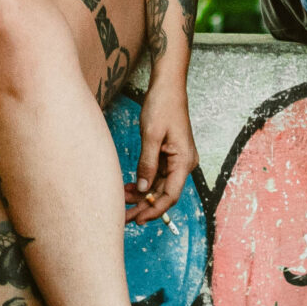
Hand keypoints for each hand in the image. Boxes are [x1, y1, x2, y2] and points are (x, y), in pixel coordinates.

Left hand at [126, 74, 197, 223]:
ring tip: (122, 202)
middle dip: (144, 206)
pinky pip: (158, 174)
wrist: (168, 85)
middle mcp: (184, 163)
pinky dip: (144, 182)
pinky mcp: (170, 154)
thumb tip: (142, 189)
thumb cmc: (162, 105)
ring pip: (160, 185)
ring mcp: (178, 159)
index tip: (138, 219)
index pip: (170, 196)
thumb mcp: (151, 135)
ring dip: (142, 195)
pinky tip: (128, 187)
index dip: (154, 210)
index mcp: (184, 161)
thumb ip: (147, 164)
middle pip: (165, 193)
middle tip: (124, 218)